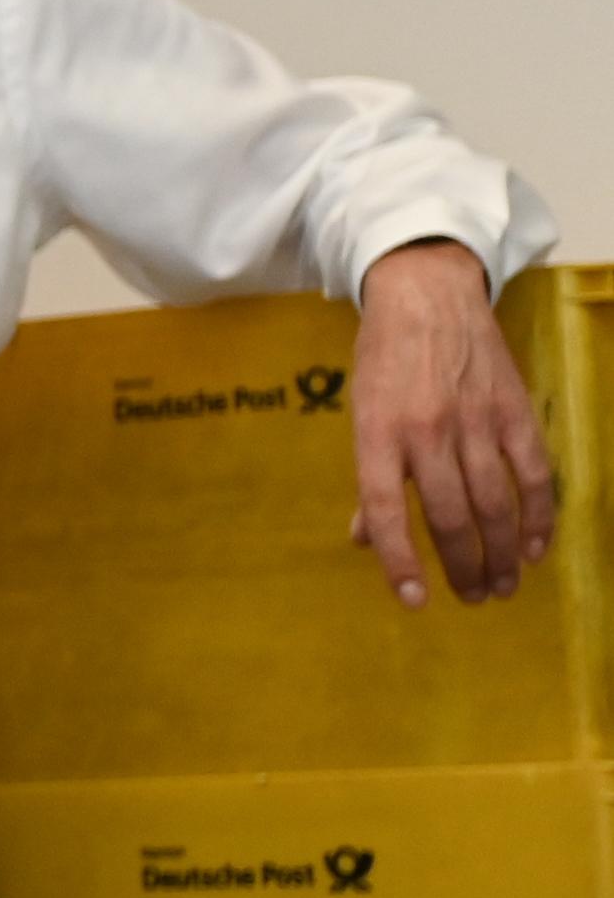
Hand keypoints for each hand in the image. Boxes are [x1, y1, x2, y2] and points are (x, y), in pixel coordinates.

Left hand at [352, 239, 556, 606]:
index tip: (414, 600)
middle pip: (448, 515)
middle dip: (463, 566)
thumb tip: (365, 539)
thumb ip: (368, 477)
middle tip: (473, 598)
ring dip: (502, 553)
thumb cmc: (385, 361)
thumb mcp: (359, 413)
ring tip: (503, 586)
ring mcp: (474, 421)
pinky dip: (538, 515)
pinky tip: (536, 547)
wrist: (427, 296)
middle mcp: (425, 431)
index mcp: (377, 434)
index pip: (383, 509)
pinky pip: (533, 473)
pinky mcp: (513, 411)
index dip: (399, 560)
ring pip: (494, 503)